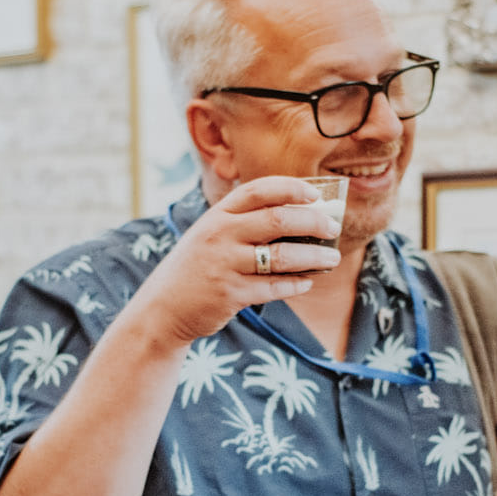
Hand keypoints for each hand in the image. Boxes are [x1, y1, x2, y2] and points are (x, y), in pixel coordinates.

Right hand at [128, 177, 341, 345]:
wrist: (164, 306)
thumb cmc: (197, 266)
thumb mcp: (211, 234)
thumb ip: (243, 222)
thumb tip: (299, 217)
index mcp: (217, 214)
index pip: (259, 189)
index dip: (291, 188)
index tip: (316, 194)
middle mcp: (220, 234)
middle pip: (278, 219)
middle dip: (313, 222)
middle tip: (332, 228)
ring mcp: (225, 264)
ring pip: (282, 256)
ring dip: (314, 257)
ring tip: (332, 258)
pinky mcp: (231, 294)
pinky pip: (274, 287)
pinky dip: (296, 284)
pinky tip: (307, 282)